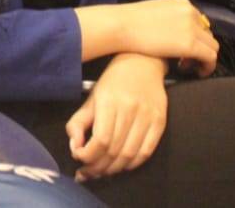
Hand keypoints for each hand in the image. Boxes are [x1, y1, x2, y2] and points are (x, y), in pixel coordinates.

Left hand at [65, 53, 166, 181]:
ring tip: (103, 172)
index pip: (100, 140)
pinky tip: (122, 166)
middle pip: (114, 150)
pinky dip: (133, 164)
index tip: (79, 159)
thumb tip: (75, 148)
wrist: (143, 62)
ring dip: (114, 169)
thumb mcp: (91, 98)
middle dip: (98, 167)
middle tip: (88, 173)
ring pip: (130, 154)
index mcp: (109, 101)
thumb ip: (78, 123)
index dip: (88, 156)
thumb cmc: (113, 82)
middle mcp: (130, 109)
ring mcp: (148, 115)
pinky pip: (147, 151)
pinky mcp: (160, 121)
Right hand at [116, 0, 218, 73]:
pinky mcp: (190, 44)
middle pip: (208, 35)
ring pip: (212, 47)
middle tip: (185, 60)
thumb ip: (169, 19)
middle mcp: (191, 12)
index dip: (194, 38)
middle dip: (200, 48)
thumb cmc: (130, 22)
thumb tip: (174, 33)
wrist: (121, 26)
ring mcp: (192, 28)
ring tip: (186, 66)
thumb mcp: (155, 12)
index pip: (200, 23)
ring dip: (203, 58)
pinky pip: (210, 57)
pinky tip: (192, 71)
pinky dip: (206, 66)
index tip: (183, 49)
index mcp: (183, 3)